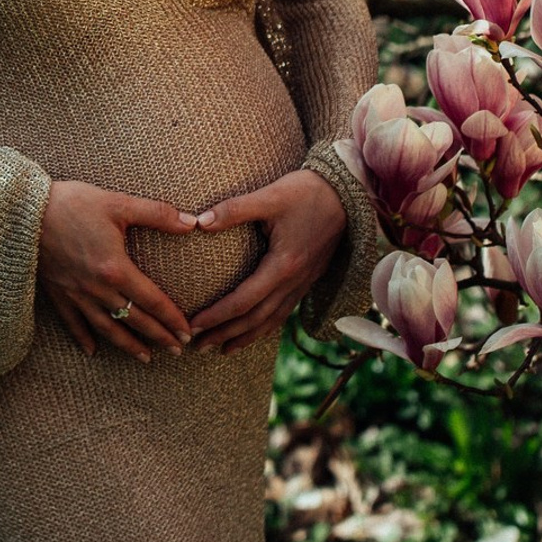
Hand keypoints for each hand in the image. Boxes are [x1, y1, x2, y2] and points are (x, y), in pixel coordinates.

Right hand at [37, 179, 196, 362]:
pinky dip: (84, 338)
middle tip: (177, 351)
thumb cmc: (72, 204)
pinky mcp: (57, 293)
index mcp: (116, 269)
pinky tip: (93, 352)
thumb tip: (191, 222)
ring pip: (107, 328)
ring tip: (145, 358)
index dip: (171, 319)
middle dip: (158, 336)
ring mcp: (76, 294)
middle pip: (134, 319)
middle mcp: (97, 289)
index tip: (186, 333)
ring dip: (128, 345)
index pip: (152, 301)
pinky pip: (73, 323)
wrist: (24, 213)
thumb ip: (157, 214)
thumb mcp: (118, 203)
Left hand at [186, 168, 346, 353]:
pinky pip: (284, 311)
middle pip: (255, 319)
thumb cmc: (307, 192)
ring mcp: (303, 283)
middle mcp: (294, 281)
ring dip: (246, 337)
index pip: (243, 301)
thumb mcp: (270, 196)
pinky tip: (255, 329)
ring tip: (224, 349)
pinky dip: (266, 326)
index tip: (193, 324)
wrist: (347, 193)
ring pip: (272, 320)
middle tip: (198, 346)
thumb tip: (198, 222)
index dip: (217, 316)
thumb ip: (234, 210)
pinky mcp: (308, 278)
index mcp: (283, 265)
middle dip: (226, 334)